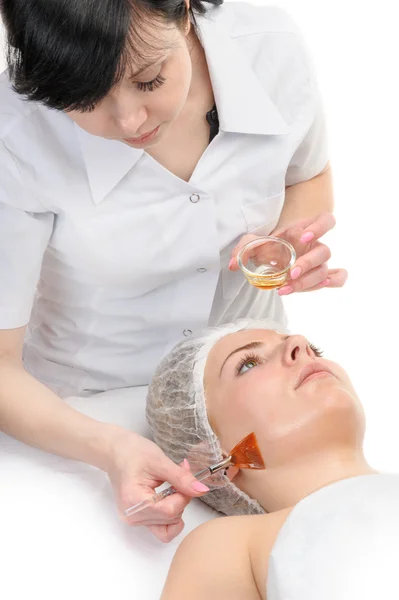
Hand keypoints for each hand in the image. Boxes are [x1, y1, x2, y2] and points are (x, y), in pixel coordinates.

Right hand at [106, 428, 209, 542]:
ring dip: (176, 505)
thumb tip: (201, 490)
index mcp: (134, 502)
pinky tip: (167, 495)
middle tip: (178, 475)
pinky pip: (161, 525)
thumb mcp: (159, 461)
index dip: (184, 495)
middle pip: (171, 518)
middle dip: (181, 498)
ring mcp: (134, 520)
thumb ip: (181, 478)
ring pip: (169, 524)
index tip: (184, 475)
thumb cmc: (131, 452)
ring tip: (170, 484)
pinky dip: (170, 512)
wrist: (115, 452)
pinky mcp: (138, 518)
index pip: (171, 511)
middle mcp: (133, 516)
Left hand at [229, 212, 346, 294]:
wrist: (272, 258)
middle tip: (291, 272)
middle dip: (308, 263)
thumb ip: (244, 248)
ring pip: (326, 270)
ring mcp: (320, 262)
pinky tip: (318, 286)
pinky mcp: (321, 275)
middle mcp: (315, 245)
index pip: (326, 220)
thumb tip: (233, 264)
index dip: (319, 227)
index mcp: (304, 230)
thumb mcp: (254, 243)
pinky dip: (333, 282)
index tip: (303, 237)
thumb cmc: (268, 246)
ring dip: (309, 281)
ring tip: (286, 288)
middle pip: (324, 251)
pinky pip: (338, 278)